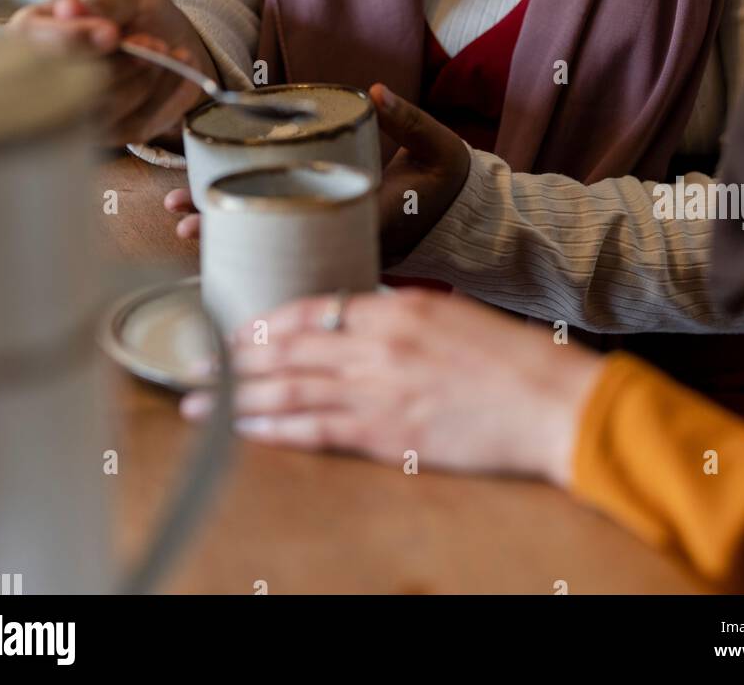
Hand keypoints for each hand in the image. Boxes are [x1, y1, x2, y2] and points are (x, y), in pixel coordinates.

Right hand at [7, 0, 217, 145]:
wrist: (167, 36)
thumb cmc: (132, 11)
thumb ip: (100, 0)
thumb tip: (67, 8)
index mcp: (32, 35)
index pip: (34, 47)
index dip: (73, 42)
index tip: (112, 34)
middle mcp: (44, 81)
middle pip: (71, 84)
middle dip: (121, 64)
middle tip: (154, 41)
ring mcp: (77, 114)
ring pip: (108, 109)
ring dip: (148, 77)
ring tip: (168, 49)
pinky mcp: (114, 135)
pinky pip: (142, 124)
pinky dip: (172, 95)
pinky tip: (186, 68)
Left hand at [161, 81, 469, 248]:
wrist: (465, 217)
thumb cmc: (449, 179)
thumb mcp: (437, 145)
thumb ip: (407, 119)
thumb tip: (373, 91)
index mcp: (366, 219)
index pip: (295, 226)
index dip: (244, 221)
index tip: (200, 215)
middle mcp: (344, 241)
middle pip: (272, 243)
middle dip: (224, 230)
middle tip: (178, 219)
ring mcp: (339, 246)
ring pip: (276, 246)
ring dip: (232, 232)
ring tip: (183, 222)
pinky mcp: (338, 243)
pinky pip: (291, 245)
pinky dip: (257, 235)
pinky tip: (224, 226)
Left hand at [181, 287, 605, 487]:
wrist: (552, 402)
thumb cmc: (511, 357)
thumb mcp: (452, 315)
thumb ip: (400, 314)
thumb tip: (359, 316)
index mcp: (397, 307)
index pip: (313, 308)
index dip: (267, 323)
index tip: (236, 330)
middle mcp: (379, 344)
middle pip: (289, 350)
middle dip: (234, 358)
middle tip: (192, 362)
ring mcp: (380, 391)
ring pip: (289, 390)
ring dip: (236, 396)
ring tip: (196, 402)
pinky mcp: (387, 436)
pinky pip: (315, 432)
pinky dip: (272, 430)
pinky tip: (242, 431)